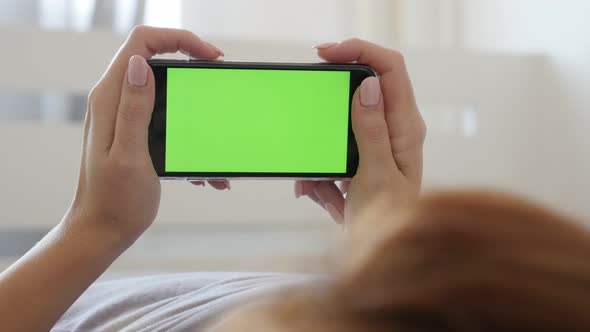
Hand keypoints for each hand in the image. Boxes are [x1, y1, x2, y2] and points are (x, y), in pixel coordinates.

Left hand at [64, 26, 223, 245]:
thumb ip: (133, 109)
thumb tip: (139, 64)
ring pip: (164, 90)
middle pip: (155, 59)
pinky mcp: (134, 132)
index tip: (209, 56)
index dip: (178, 40)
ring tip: (214, 134)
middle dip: (191, 65)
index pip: (141, 44)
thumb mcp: (130, 155)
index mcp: (110, 99)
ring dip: (192, 107)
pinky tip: (203, 169)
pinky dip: (188, 134)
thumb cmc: (114, 201)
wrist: (102, 229)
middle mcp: (114, 101)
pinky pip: (165, 118)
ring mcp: (124, 116)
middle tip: (217, 80)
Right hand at [295, 39, 425, 225]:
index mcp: (405, 127)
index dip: (360, 51)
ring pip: (338, 129)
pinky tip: (323, 198)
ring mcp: (376, 148)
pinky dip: (320, 176)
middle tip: (309, 124)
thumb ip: (372, 130)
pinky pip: (331, 156)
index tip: (326, 54)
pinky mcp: (360, 164)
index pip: (389, 69)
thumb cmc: (391, 223)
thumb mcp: (376, 175)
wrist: (383, 258)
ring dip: (320, 156)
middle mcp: (394, 131)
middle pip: (360, 95)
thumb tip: (368, 86)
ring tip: (318, 187)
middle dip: (328, 111)